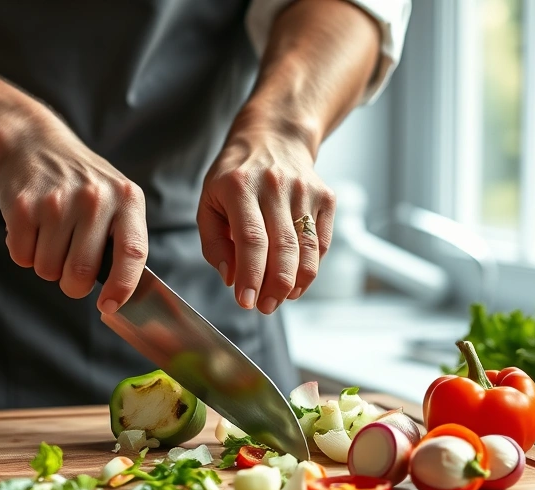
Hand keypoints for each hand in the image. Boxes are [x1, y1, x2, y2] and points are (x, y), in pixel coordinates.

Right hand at [0, 110, 147, 313]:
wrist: (32, 142)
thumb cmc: (81, 184)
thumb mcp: (115, 199)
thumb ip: (123, 240)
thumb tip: (121, 297)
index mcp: (127, 198)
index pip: (132, 253)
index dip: (123, 287)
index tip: (110, 307)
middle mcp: (95, 198)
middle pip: (81, 273)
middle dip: (73, 284)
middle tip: (71, 268)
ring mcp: (57, 201)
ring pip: (48, 270)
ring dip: (47, 265)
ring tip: (51, 235)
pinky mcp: (23, 206)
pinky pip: (22, 258)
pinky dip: (24, 253)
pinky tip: (32, 227)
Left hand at [198, 122, 334, 313]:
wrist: (274, 137)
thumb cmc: (234, 177)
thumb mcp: (209, 201)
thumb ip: (214, 243)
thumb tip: (231, 278)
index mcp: (239, 186)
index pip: (250, 239)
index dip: (251, 275)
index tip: (246, 301)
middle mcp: (275, 185)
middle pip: (283, 247)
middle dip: (275, 286)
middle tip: (265, 306)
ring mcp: (304, 190)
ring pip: (307, 248)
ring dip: (296, 282)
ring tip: (280, 297)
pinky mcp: (325, 197)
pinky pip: (321, 242)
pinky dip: (311, 267)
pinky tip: (296, 280)